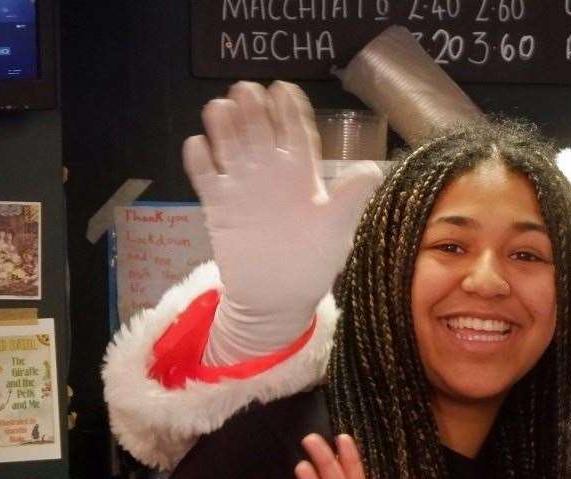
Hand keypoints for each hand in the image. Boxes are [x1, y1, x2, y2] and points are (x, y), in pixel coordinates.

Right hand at [185, 81, 382, 364]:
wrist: (277, 297)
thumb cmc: (312, 262)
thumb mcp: (337, 230)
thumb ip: (350, 198)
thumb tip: (373, 169)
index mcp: (302, 175)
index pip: (296, 134)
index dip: (290, 111)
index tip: (284, 89)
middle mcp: (271, 173)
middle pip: (260, 132)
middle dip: (254, 109)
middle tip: (246, 89)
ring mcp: (243, 187)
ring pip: (230, 147)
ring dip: (224, 127)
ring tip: (220, 108)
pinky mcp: (218, 205)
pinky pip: (206, 177)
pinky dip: (199, 161)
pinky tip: (197, 146)